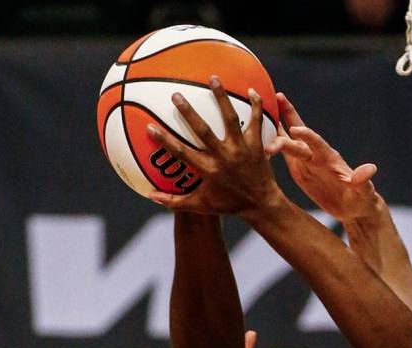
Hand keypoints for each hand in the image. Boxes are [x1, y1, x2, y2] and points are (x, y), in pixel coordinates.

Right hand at [148, 78, 280, 216]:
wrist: (262, 205)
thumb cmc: (230, 204)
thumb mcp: (202, 205)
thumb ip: (175, 201)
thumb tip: (150, 195)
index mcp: (208, 170)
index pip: (181, 153)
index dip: (165, 140)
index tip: (149, 127)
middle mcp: (224, 157)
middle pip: (203, 131)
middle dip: (189, 113)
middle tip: (175, 94)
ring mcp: (241, 149)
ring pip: (230, 119)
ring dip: (222, 98)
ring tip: (213, 78)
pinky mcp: (256, 145)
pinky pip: (256, 121)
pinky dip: (255, 105)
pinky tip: (250, 89)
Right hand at [269, 93, 378, 225]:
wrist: (353, 207)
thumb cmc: (360, 199)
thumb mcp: (363, 191)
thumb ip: (362, 180)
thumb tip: (370, 170)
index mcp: (329, 159)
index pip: (317, 143)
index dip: (307, 136)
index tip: (295, 129)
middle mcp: (316, 155)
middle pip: (298, 137)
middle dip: (285, 122)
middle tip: (268, 107)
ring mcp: (307, 160)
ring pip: (289, 139)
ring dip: (275, 124)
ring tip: (259, 106)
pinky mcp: (300, 169)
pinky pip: (285, 153)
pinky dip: (273, 141)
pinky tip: (260, 131)